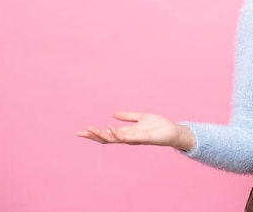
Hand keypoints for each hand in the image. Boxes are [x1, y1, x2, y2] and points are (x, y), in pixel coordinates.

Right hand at [76, 111, 194, 150]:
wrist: (173, 131)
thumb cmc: (159, 126)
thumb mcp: (140, 117)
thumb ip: (128, 116)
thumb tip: (113, 114)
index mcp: (126, 132)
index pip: (107, 134)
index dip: (94, 133)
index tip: (81, 131)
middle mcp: (128, 137)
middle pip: (106, 139)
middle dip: (93, 136)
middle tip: (80, 133)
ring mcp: (133, 139)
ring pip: (113, 139)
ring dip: (101, 134)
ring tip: (90, 129)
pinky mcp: (141, 138)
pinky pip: (126, 137)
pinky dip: (117, 132)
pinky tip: (109, 126)